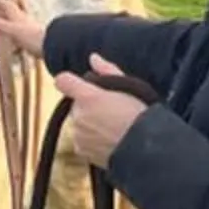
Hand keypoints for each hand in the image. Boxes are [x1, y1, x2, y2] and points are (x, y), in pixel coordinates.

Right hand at [0, 8, 47, 60]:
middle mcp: (25, 22)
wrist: (54, 47)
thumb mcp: (11, 30)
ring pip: (18, 26)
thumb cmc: (34, 37)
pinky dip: (17, 41)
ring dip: (10, 26)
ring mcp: (31, 32)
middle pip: (13, 14)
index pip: (7, 5)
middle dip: (4, 12)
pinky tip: (16, 48)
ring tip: (3, 30)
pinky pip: (23, 39)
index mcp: (18, 17)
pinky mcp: (35, 43)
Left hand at [55, 57, 147, 171]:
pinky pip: (81, 140)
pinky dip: (90, 140)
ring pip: (78, 122)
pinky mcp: (81, 150)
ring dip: (89, 123)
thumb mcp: (128, 87)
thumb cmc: (140, 117)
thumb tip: (93, 58)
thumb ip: (107, 70)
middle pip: (75, 104)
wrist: (145, 150)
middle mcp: (79, 115)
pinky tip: (108, 140)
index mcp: (88, 97)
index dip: (69, 81)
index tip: (77, 84)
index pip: (63, 81)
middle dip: (87, 106)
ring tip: (112, 128)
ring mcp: (78, 134)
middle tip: (109, 111)